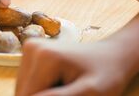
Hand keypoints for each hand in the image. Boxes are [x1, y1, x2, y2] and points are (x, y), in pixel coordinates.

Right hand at [15, 39, 132, 95]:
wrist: (114, 55)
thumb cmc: (108, 75)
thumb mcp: (90, 93)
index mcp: (43, 56)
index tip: (73, 95)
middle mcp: (31, 48)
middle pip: (24, 93)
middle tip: (72, 93)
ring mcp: (30, 49)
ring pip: (25, 91)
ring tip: (68, 90)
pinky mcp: (31, 54)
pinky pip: (29, 85)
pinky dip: (43, 91)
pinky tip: (61, 87)